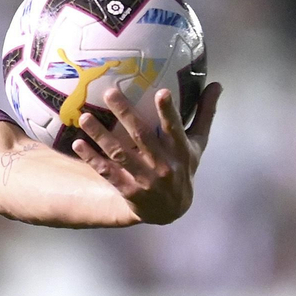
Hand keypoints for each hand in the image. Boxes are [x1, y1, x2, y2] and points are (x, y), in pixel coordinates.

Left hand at [73, 83, 220, 224]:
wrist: (171, 210)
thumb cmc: (183, 168)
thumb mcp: (196, 144)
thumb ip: (204, 114)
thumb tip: (217, 84)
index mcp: (181, 150)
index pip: (175, 128)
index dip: (169, 112)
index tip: (161, 92)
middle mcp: (164, 164)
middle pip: (142, 136)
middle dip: (125, 113)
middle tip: (109, 92)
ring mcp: (145, 179)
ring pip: (120, 153)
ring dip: (101, 135)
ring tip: (84, 117)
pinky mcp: (128, 190)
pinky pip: (108, 172)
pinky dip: (93, 158)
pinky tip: (78, 144)